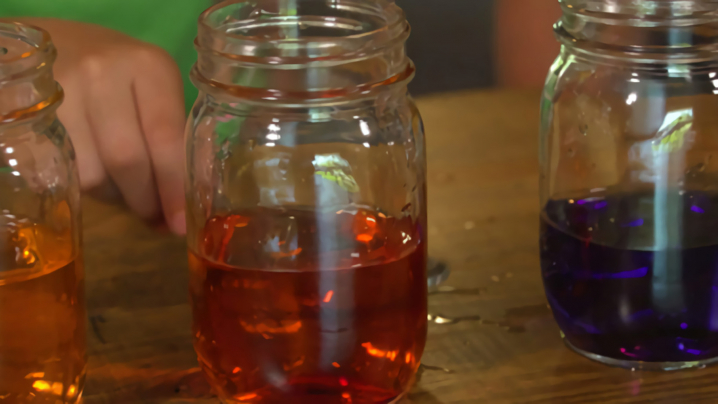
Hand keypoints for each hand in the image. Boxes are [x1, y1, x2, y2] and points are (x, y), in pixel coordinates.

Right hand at [20, 18, 186, 233]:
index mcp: (148, 67)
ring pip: (92, 173)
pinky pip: (64, 172)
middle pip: (127, 160)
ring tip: (123, 187)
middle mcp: (104, 74)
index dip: (173, 187)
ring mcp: (61, 91)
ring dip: (114, 195)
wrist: (58, 46)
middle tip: (156, 218)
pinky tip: (96, 175)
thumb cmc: (122, 78)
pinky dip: (85, 188)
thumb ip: (173, 142)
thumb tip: (179, 210)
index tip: (180, 223)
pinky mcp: (34, 115)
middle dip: (145, 199)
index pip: (165, 137)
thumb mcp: (155, 93)